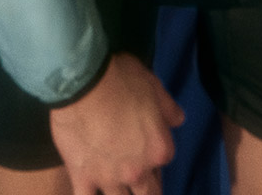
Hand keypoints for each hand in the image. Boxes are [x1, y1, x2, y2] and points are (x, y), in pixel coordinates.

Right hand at [49, 52, 184, 194]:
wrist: (83, 83)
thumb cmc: (121, 79)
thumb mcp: (153, 85)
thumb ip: (168, 108)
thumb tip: (178, 121)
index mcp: (159, 149)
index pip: (164, 160)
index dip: (155, 153)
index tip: (147, 145)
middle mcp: (137, 171)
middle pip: (148, 193)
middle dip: (146, 189)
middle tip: (139, 180)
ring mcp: (109, 178)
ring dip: (120, 194)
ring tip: (116, 188)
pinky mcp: (82, 177)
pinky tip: (91, 190)